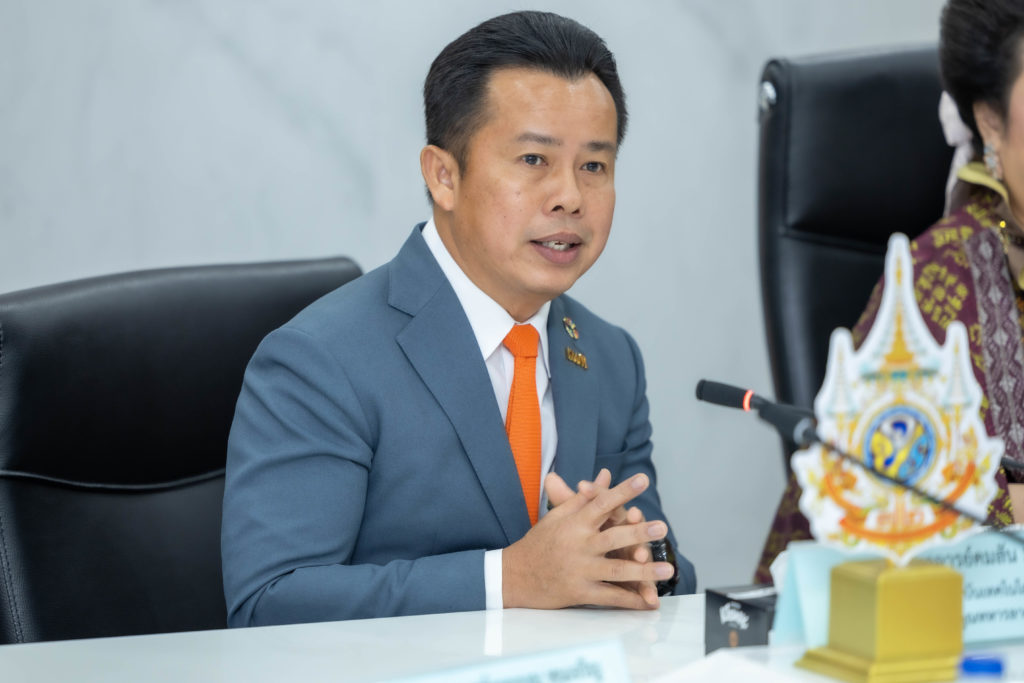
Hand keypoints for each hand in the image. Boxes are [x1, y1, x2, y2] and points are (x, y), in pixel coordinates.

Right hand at [547, 469, 659, 606]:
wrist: (513, 575)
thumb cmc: (539, 542)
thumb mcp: (558, 515)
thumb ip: (585, 496)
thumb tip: (606, 474)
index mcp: (574, 523)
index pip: (601, 503)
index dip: (622, 491)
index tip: (642, 480)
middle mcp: (578, 545)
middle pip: (613, 537)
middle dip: (639, 532)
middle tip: (662, 527)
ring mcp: (579, 570)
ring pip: (616, 570)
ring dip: (644, 571)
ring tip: (667, 569)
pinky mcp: (579, 592)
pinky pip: (609, 597)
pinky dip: (630, 599)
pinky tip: (648, 600)